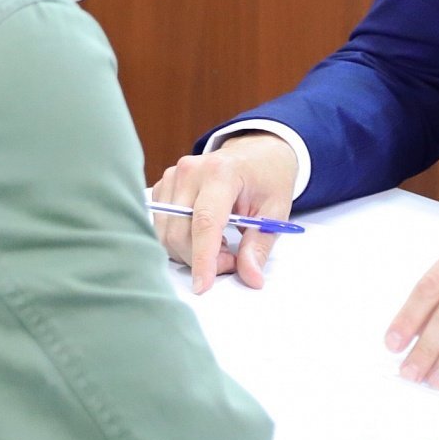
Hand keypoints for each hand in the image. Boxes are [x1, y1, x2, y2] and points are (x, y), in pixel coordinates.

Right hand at [151, 132, 297, 293]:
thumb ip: (259, 246)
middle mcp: (190, 171)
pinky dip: (181, 242)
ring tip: (221, 245)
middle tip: (232, 260)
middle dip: (203, 259)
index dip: (202, 258)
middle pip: (180, 232)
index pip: (205, 221)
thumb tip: (251, 277)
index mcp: (221, 172)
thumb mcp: (276, 211)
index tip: (203, 286)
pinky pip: (162, 227)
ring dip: (191, 252)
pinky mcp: (163, 186)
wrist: (256, 153)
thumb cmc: (267, 178)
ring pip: (166, 234)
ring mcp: (173, 176)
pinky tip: (204, 235)